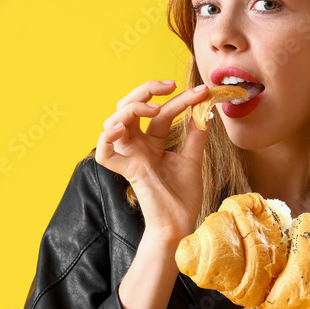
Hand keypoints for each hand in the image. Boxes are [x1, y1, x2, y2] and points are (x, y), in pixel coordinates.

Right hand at [95, 80, 209, 242]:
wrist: (180, 223)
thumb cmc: (183, 196)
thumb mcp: (192, 159)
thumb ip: (195, 135)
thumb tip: (205, 111)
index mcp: (152, 142)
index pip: (160, 112)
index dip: (179, 99)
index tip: (202, 91)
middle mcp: (137, 146)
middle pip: (128, 107)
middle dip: (146, 90)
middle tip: (170, 85)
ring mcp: (130, 157)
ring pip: (113, 121)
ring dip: (131, 108)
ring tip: (154, 107)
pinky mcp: (126, 171)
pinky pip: (104, 153)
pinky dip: (107, 138)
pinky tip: (122, 128)